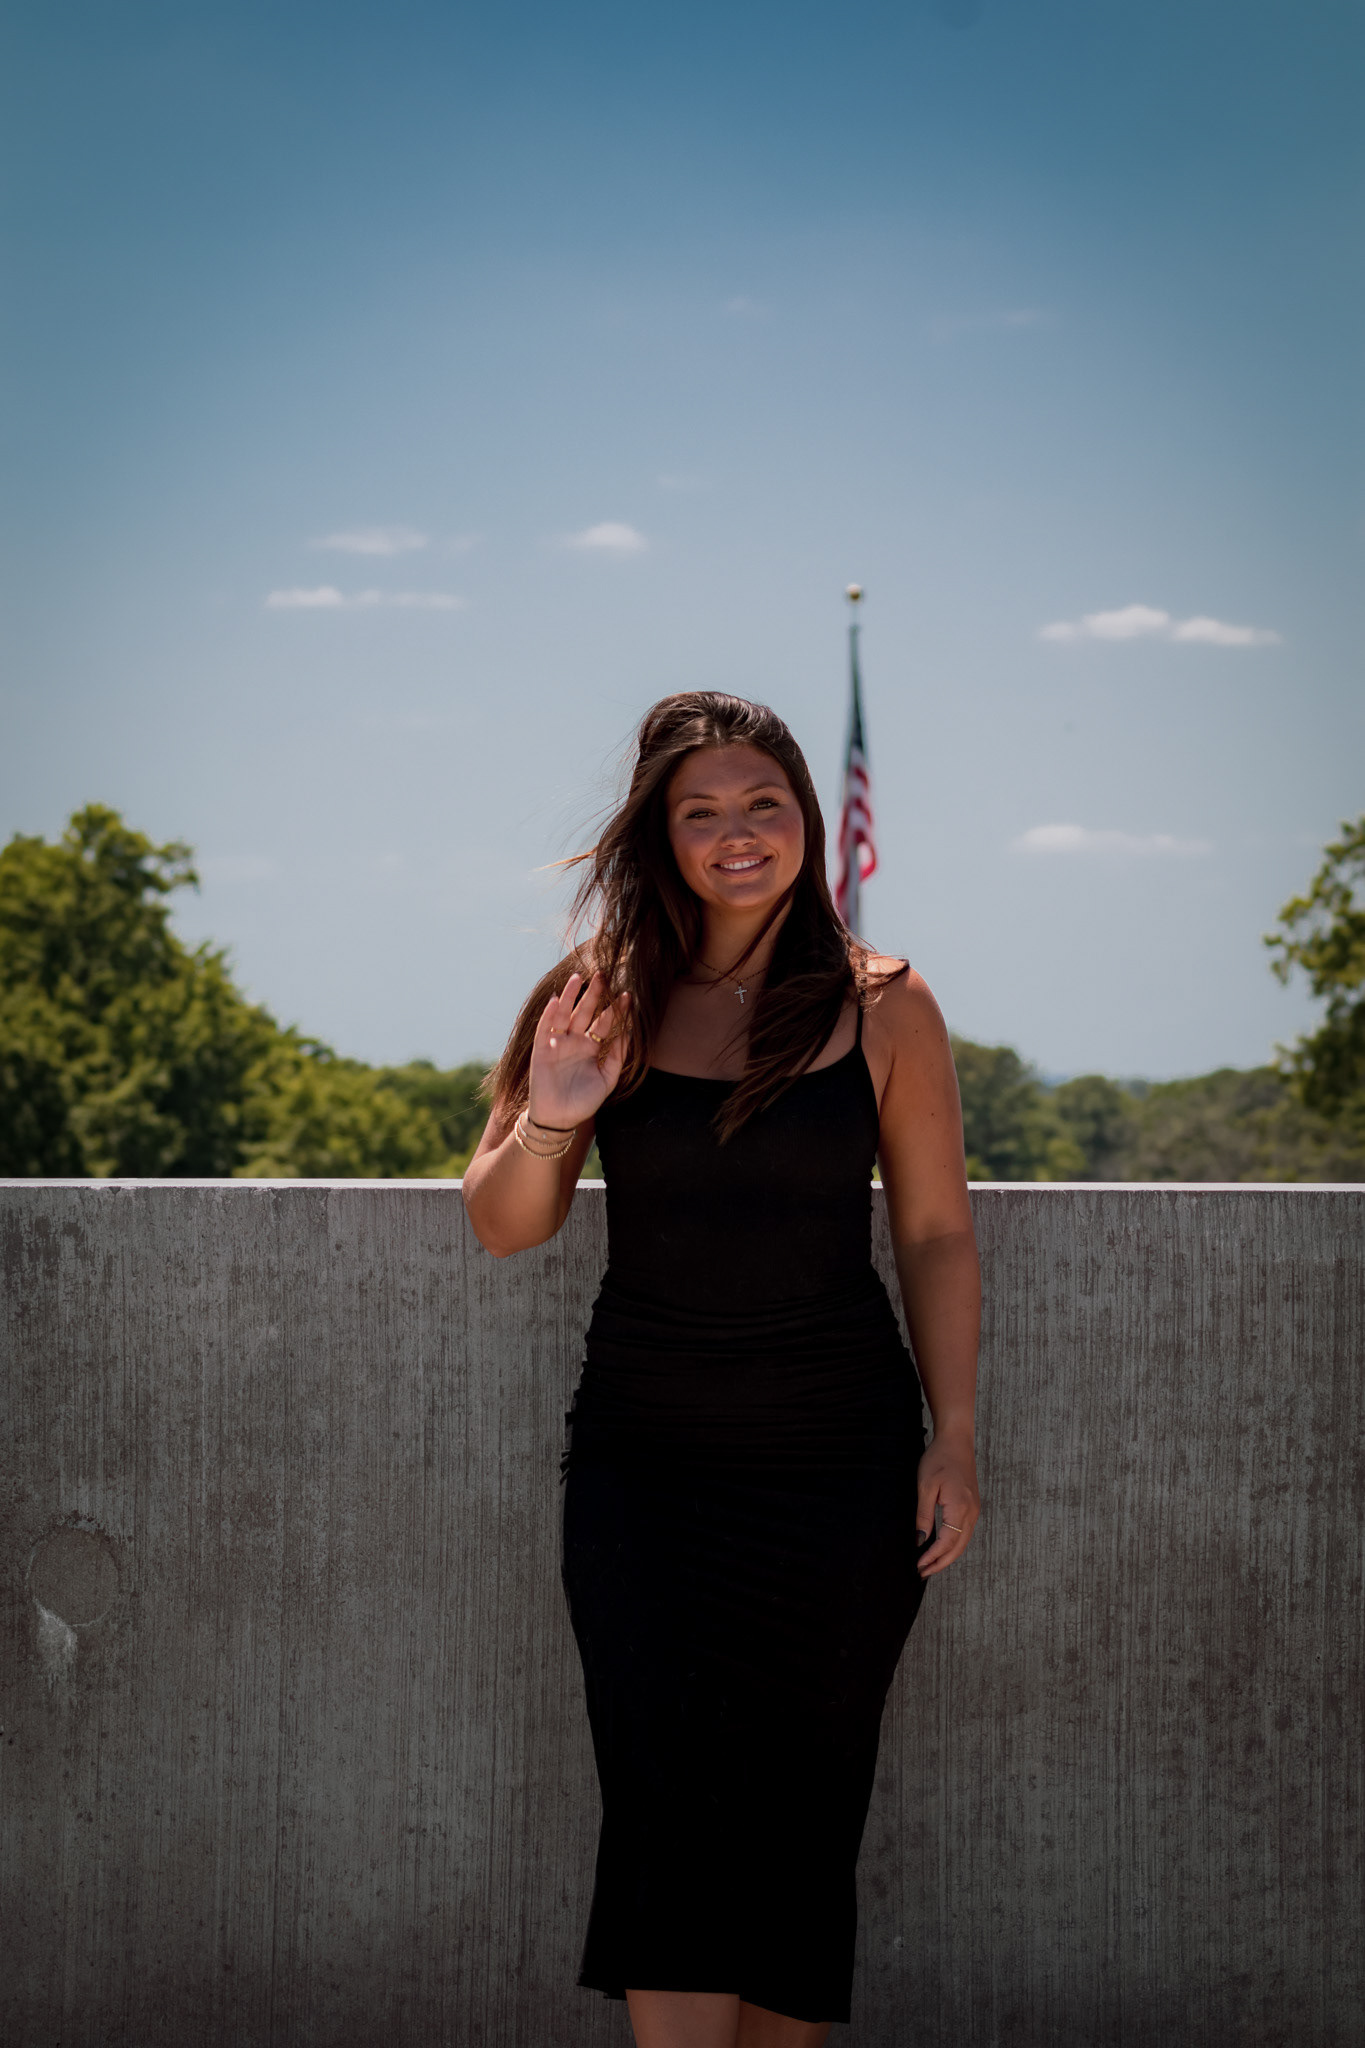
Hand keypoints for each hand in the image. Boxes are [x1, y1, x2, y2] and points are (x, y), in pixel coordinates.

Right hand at [527, 971, 629, 1130]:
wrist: (559, 1119)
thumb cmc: (583, 1101)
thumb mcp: (607, 1078)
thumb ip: (617, 1056)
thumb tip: (629, 1033)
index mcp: (591, 1046)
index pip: (604, 1023)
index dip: (615, 1010)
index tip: (627, 995)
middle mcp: (574, 1041)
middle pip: (585, 1012)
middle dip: (594, 994)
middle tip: (603, 974)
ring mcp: (557, 1043)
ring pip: (565, 1014)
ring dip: (570, 996)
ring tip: (578, 977)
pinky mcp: (541, 1049)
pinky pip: (545, 1028)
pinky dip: (549, 1014)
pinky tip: (556, 1000)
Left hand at [915, 1432, 979, 1578]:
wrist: (956, 1441)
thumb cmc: (939, 1459)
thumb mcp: (925, 1486)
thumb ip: (924, 1515)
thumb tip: (920, 1540)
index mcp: (960, 1508)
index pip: (947, 1542)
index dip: (933, 1557)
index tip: (919, 1566)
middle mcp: (971, 1512)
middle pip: (958, 1548)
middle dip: (941, 1563)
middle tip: (923, 1572)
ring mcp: (974, 1510)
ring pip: (963, 1542)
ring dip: (948, 1556)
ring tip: (930, 1565)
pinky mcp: (972, 1506)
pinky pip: (965, 1532)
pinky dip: (954, 1545)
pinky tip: (942, 1548)